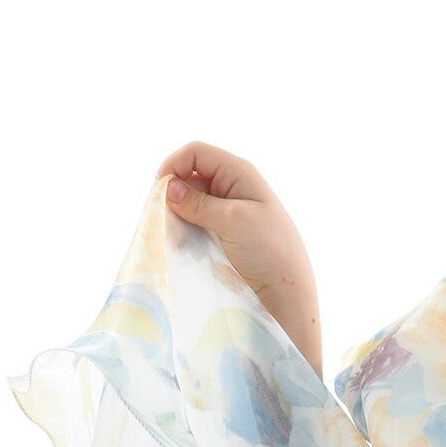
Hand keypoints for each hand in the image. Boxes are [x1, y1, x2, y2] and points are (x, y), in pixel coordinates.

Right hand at [154, 141, 320, 362]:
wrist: (286, 293)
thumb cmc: (269, 250)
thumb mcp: (233, 220)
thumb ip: (199, 203)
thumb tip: (167, 187)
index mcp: (238, 173)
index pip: (196, 153)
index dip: (173, 165)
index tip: (159, 192)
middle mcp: (230, 188)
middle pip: (188, 177)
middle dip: (173, 194)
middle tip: (164, 219)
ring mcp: (225, 212)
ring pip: (188, 203)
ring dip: (177, 216)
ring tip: (174, 237)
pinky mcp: (220, 235)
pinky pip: (194, 224)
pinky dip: (183, 231)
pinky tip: (182, 246)